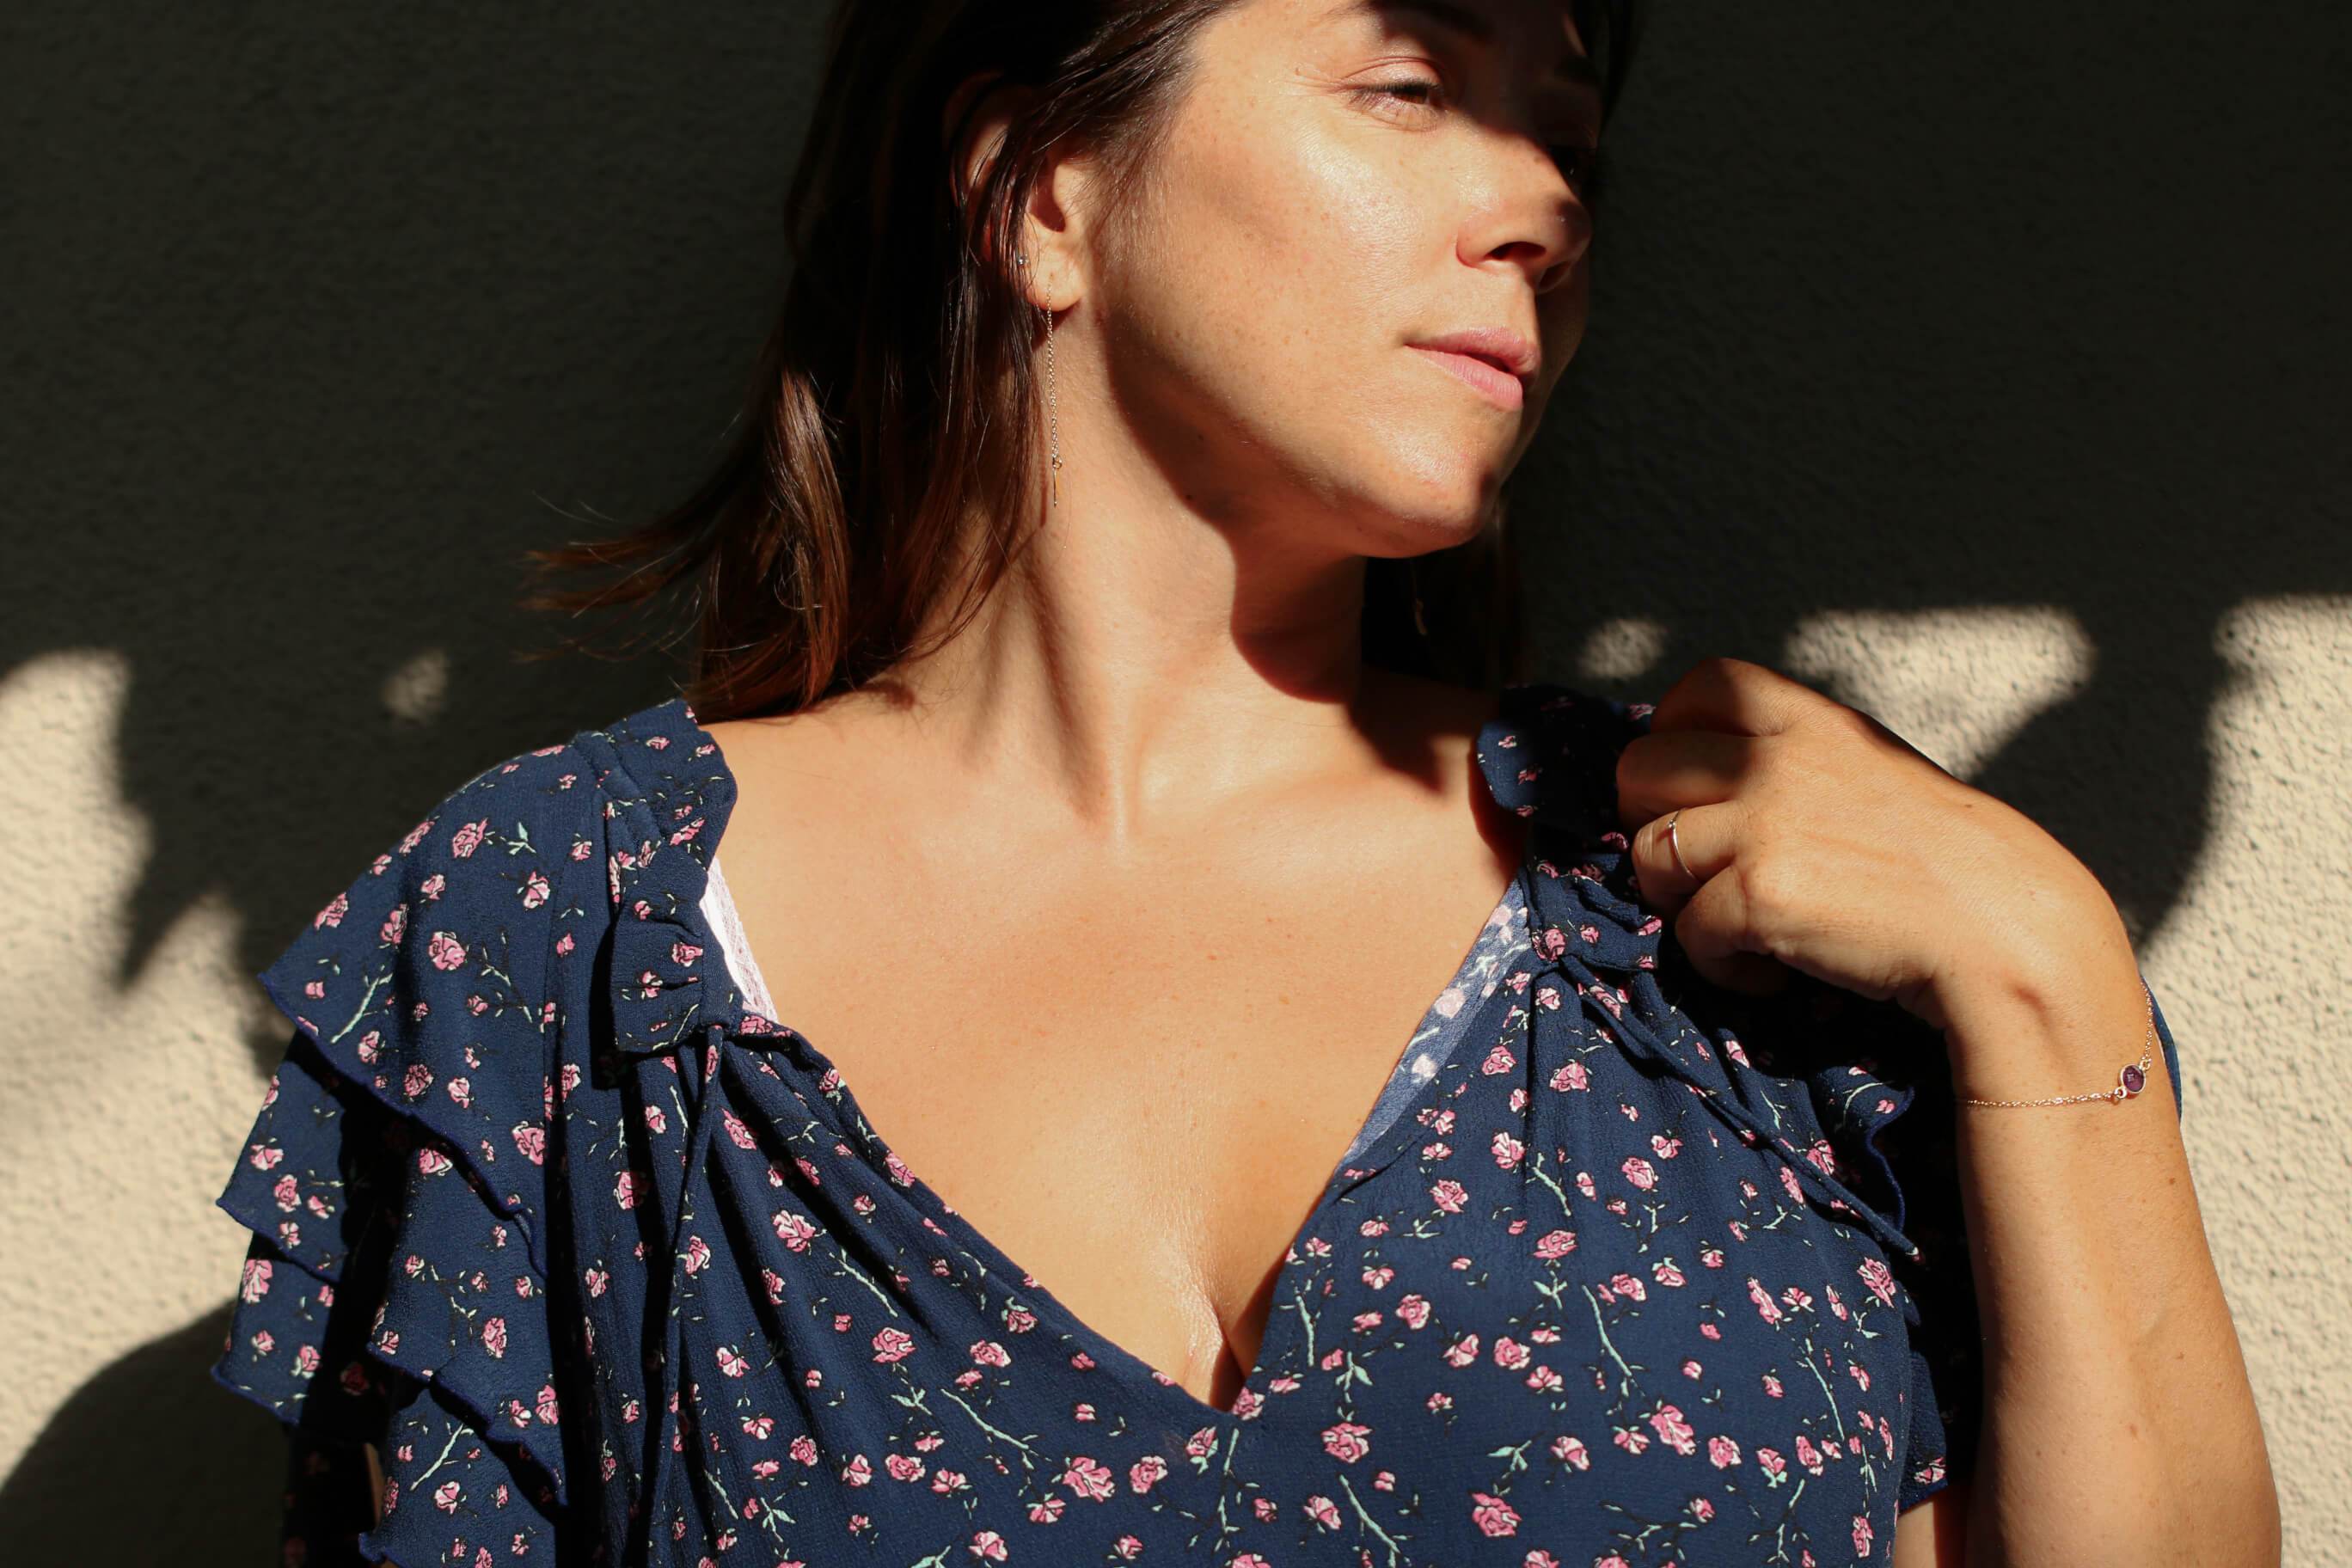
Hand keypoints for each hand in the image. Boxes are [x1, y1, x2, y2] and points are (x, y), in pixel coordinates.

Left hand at [1614, 657, 2117, 1035]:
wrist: (2007, 934)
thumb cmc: (1950, 869)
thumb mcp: (1874, 777)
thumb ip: (1801, 764)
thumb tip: (1715, 781)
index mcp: (1814, 722)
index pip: (1702, 685)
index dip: (1674, 736)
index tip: (1697, 791)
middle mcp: (1778, 760)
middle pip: (1639, 768)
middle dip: (1652, 824)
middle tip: (1703, 870)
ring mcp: (1764, 824)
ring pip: (1647, 854)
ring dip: (1681, 902)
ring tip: (1744, 927)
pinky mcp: (1758, 894)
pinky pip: (1688, 934)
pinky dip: (1722, 966)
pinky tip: (1776, 973)